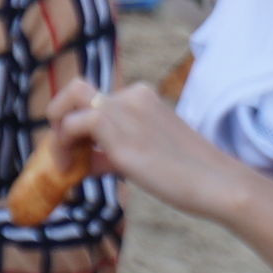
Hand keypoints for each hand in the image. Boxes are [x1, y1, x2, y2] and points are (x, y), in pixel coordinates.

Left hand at [50, 78, 247, 218]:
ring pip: (68, 102)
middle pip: (76, 89)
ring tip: (64, 163)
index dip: (78, 123)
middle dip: (59, 114)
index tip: (80, 151)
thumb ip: (113, 152)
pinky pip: (69, 126)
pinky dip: (61, 146)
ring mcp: (123, 109)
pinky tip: (69, 170)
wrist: (215, 183)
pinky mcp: (115, 129)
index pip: (95, 99)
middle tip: (64, 148)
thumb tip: (86, 162)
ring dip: (57, 132)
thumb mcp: (145, 156)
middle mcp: (131, 95)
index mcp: (142, 98)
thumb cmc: (188, 176)